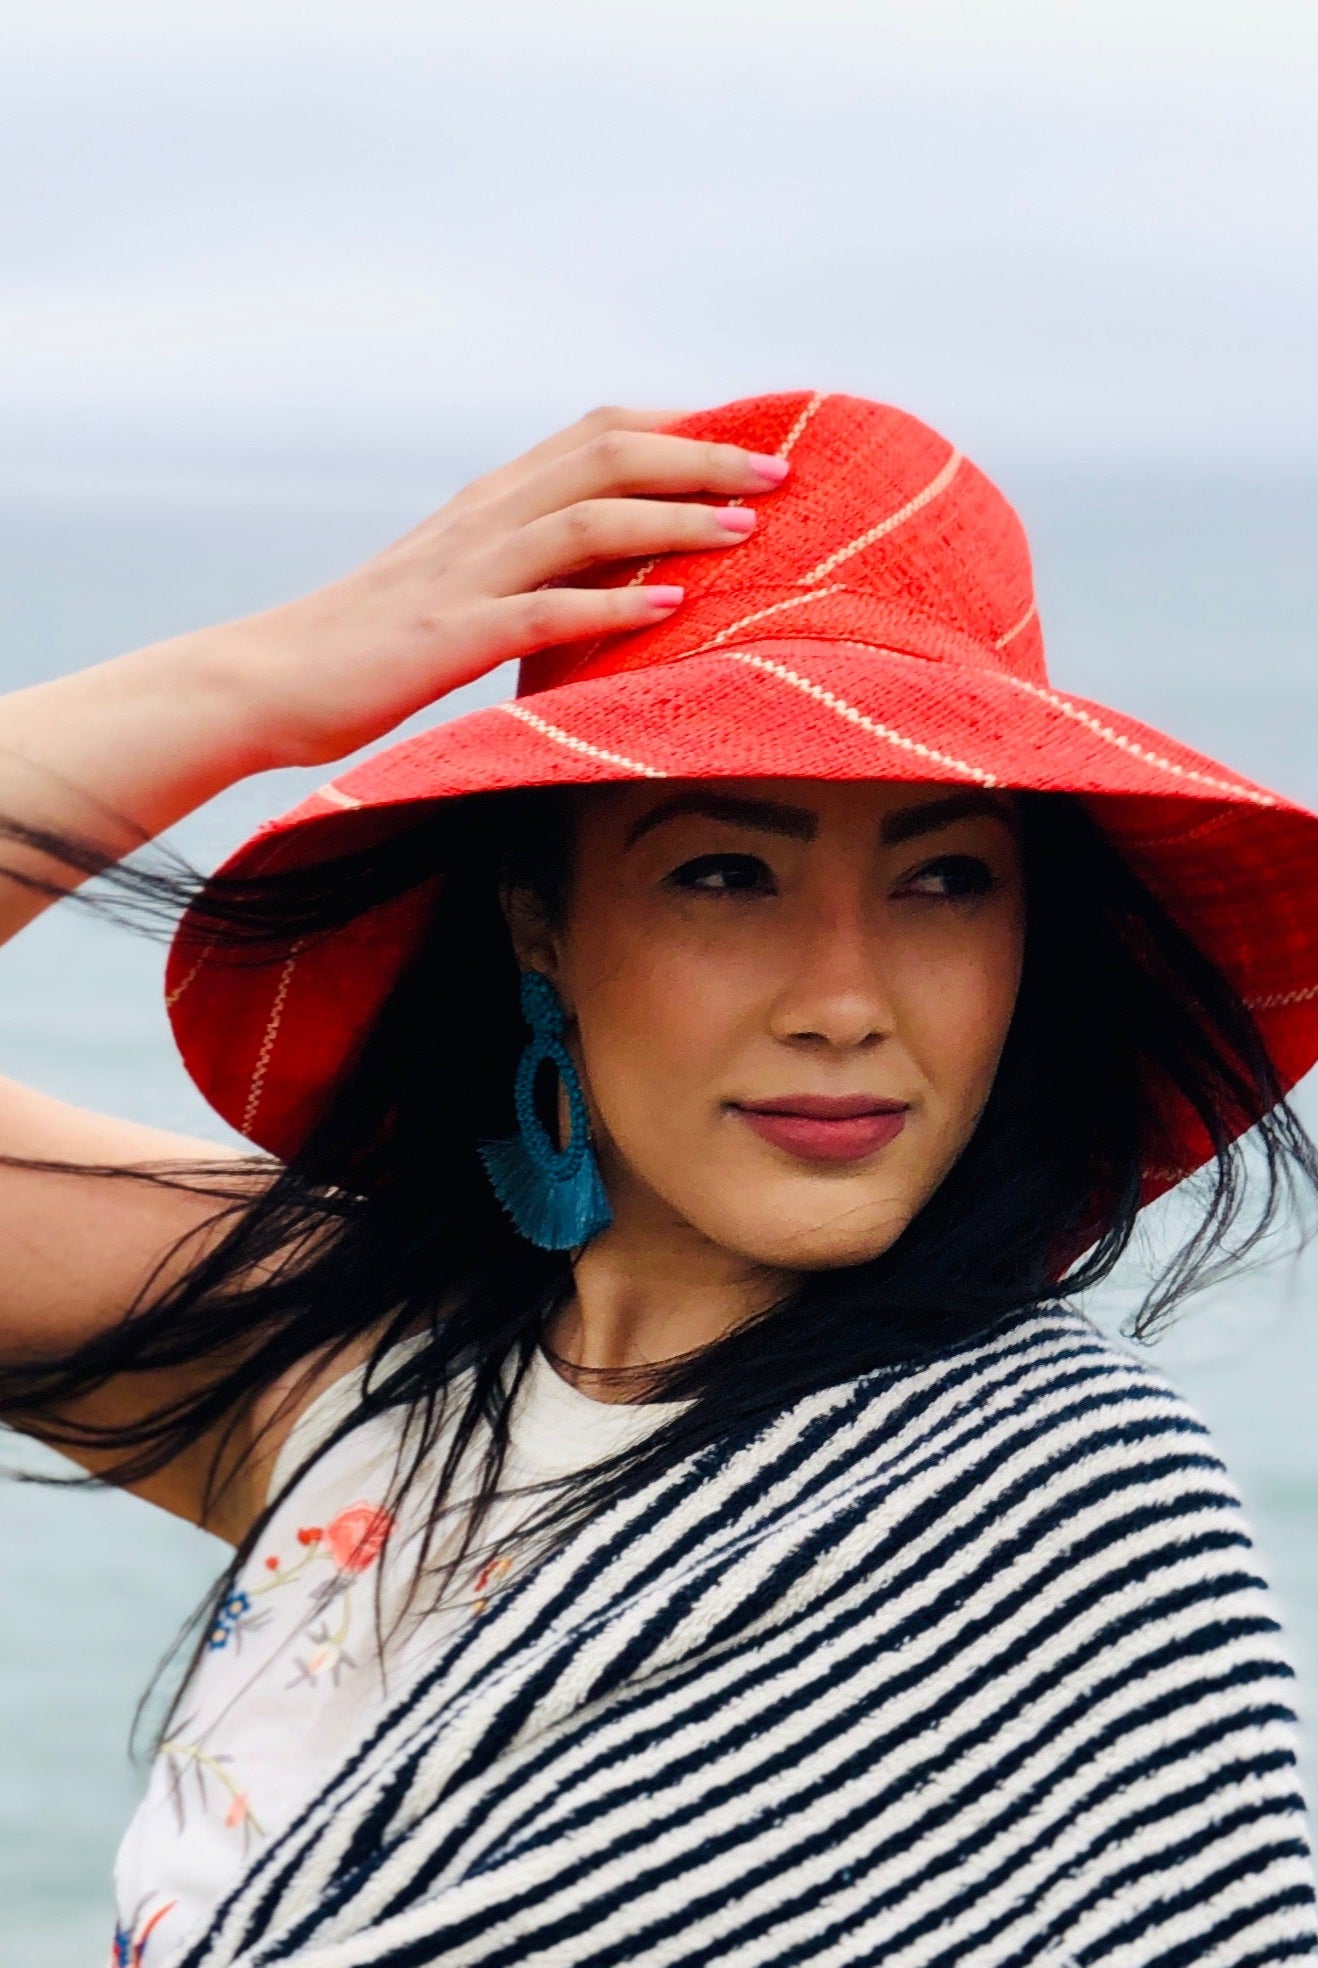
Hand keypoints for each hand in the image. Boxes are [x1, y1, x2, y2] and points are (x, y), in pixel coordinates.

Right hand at [224, 405, 789, 769]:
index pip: (596, 435)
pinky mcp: (448, 638)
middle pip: (607, 457)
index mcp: (487, 504)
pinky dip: (614, 607)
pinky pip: (543, 612)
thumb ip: (528, 565)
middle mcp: (482, 521)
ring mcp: (465, 577)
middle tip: (779, 474)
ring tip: (747, 530)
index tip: (752, 443)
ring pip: (587, 523)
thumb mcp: (459, 586)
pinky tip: (674, 609)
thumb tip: (619, 571)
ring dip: (675, 522)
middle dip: (702, 460)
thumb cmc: (369, 645)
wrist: (267, 679)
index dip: (681, 430)